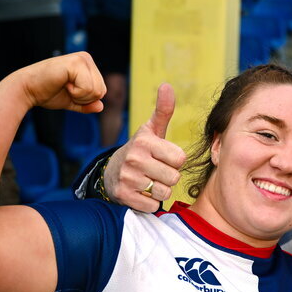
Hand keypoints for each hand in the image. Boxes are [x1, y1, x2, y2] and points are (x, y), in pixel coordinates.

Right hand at [9, 52, 104, 113]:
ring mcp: (81, 59)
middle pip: (101, 91)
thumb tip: (101, 106)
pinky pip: (88, 88)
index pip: (102, 91)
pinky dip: (76, 93)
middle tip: (65, 89)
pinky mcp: (75, 62)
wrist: (27, 90)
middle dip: (83, 98)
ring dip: (79, 95)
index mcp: (88, 65)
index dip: (85, 99)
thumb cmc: (47, 93)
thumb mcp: (73, 101)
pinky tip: (63, 83)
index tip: (68, 91)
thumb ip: (87, 104)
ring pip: (96, 91)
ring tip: (64, 85)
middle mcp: (86, 58)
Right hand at [103, 84, 184, 212]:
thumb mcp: (151, 130)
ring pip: (165, 192)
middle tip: (156, 171)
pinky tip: (142, 192)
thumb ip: (163, 110)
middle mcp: (135, 158)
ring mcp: (128, 178)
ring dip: (160, 190)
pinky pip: (153, 206)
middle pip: (174, 177)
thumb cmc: (140, 150)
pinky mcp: (124, 196)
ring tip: (149, 181)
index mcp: (145, 142)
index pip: (180, 159)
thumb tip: (167, 85)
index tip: (163, 158)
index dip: (175, 160)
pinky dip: (151, 203)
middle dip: (169, 177)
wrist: (112, 171)